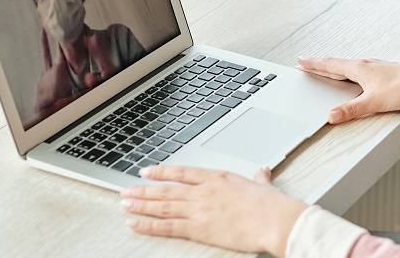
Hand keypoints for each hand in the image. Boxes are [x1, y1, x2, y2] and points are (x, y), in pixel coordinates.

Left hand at [121, 165, 306, 256]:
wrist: (274, 219)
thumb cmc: (271, 205)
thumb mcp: (264, 186)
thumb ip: (259, 179)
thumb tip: (262, 172)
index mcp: (218, 177)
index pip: (182, 172)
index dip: (162, 172)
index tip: (147, 171)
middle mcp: (204, 191)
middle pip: (167, 189)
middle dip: (144, 190)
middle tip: (127, 191)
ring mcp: (200, 209)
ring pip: (163, 206)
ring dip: (141, 204)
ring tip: (125, 204)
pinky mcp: (199, 228)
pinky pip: (167, 226)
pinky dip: (149, 225)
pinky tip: (135, 223)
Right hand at [297, 57, 399, 123]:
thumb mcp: (374, 102)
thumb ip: (351, 110)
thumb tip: (331, 116)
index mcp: (360, 68)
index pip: (330, 65)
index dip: (314, 64)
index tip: (301, 60)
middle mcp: (367, 65)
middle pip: (338, 64)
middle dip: (321, 65)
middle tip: (308, 63)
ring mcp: (377, 69)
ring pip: (350, 68)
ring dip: (336, 69)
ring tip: (328, 70)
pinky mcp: (386, 76)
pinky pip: (361, 72)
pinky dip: (351, 74)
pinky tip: (357, 80)